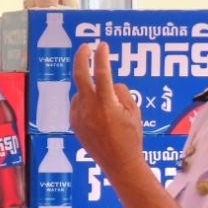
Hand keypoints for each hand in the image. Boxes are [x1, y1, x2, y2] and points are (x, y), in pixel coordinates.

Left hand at [69, 41, 146, 182]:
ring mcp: (78, 115)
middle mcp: (89, 108)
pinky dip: (87, 103)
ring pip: (82, 93)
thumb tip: (111, 84)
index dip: (101, 57)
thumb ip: (122, 94)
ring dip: (91, 91)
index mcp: (106, 104)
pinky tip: (99, 116)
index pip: (102, 74)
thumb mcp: (134, 113)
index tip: (102, 45)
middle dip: (81, 58)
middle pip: (79, 76)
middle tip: (85, 46)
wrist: (117, 162)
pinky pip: (79, 105)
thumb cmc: (130, 137)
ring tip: (107, 110)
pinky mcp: (73, 122)